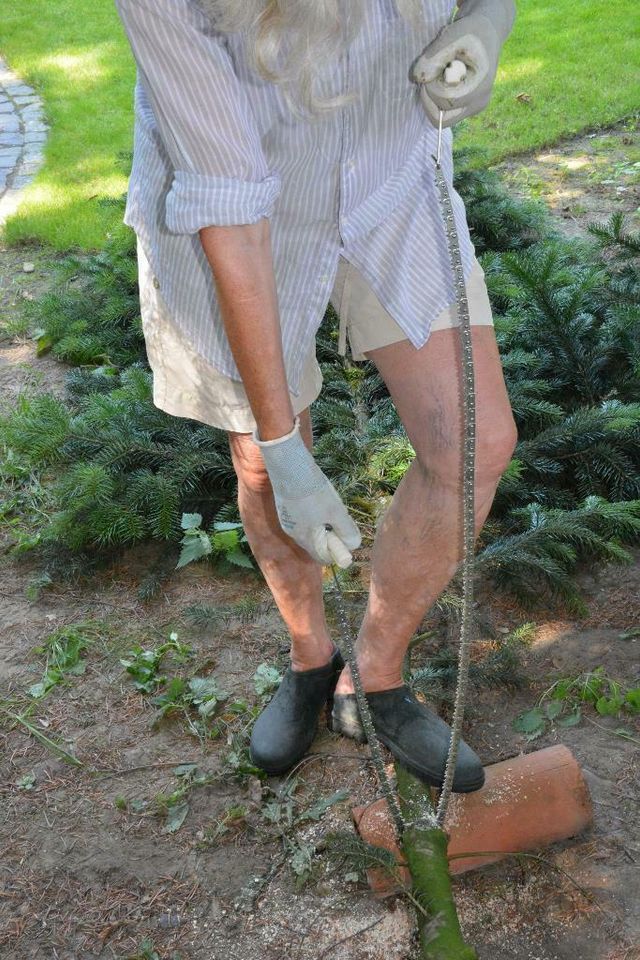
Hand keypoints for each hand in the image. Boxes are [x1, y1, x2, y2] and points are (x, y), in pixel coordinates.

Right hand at [253, 415, 360, 566]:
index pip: (322, 557)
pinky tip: (316, 495)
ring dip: (323, 522)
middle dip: (331, 535)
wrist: (289, 464)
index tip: (345, 535)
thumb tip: (354, 545)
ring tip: (328, 503)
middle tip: (339, 516)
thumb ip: (346, 531)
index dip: (337, 551)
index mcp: (304, 538)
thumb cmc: (313, 491)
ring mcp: (287, 518)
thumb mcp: (336, 512)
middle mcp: (293, 532)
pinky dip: (313, 512)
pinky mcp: (285, 506)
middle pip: (316, 543)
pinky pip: (303, 517)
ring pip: (310, 528)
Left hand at [411, 0, 514, 128]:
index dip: (431, 87)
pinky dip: (437, 99)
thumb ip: (434, 57)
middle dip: (430, 96)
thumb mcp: (452, 36)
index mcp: (480, 87)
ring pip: (441, 119)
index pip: (445, 102)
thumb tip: (417, 78)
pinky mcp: (468, 110)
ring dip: (433, 98)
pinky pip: (444, 114)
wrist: (485, 34)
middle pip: (441, 118)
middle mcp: (479, 103)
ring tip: (441, 76)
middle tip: (434, 73)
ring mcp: (474, 109)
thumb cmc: (470, 33)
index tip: (433, 68)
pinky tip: (444, 81)